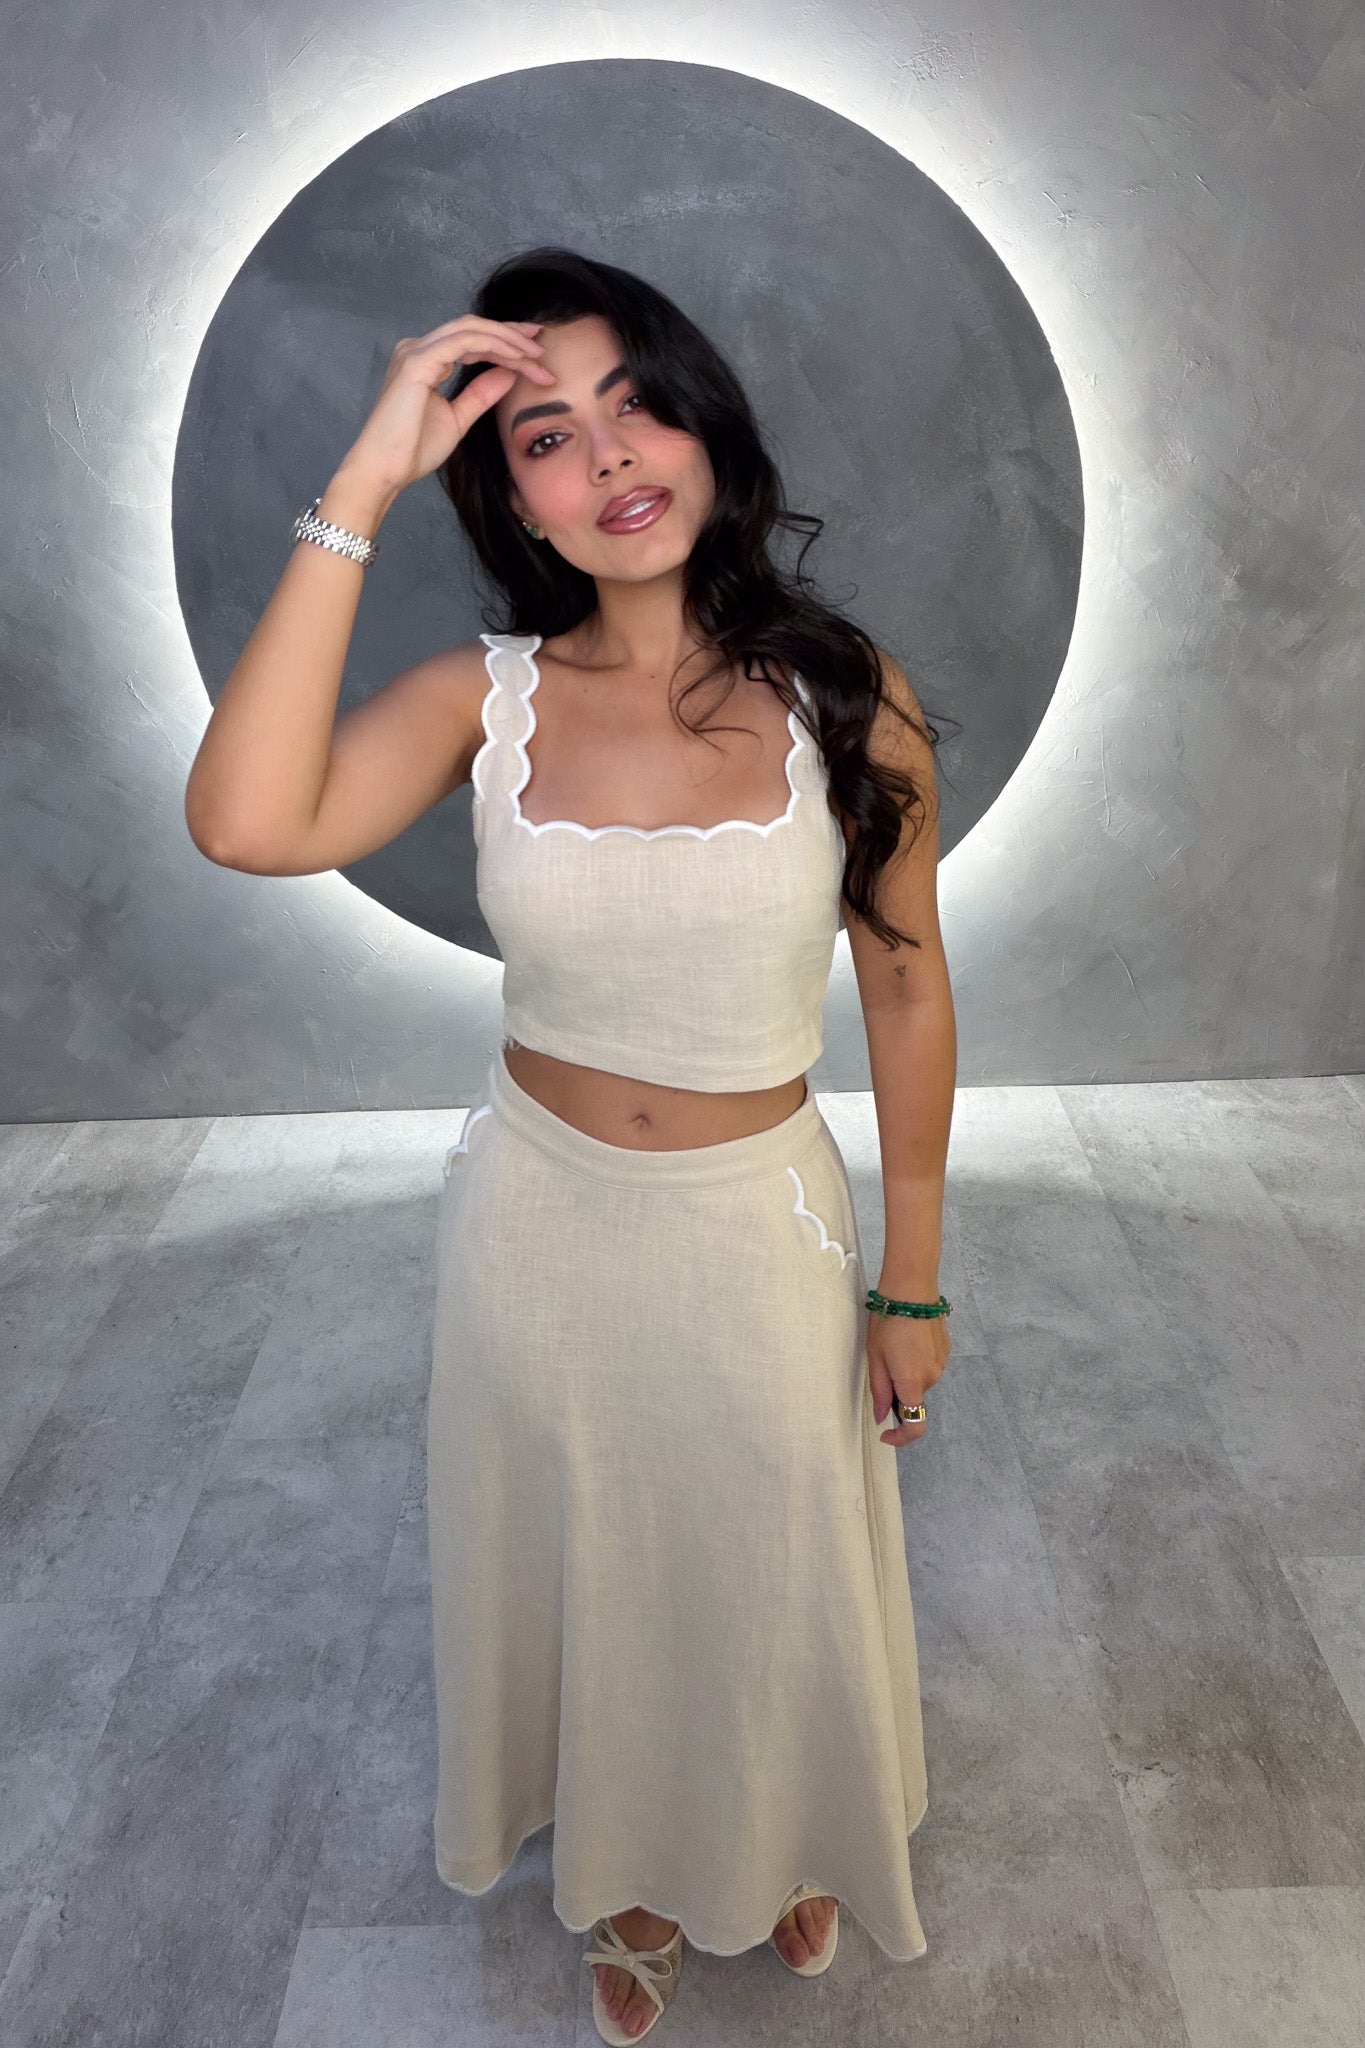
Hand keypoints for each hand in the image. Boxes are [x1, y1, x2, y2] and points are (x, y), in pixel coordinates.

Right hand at [339, 314, 557, 498]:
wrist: (385, 469)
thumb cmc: (412, 449)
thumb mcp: (458, 419)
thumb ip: (481, 394)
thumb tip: (509, 374)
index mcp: (425, 360)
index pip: (471, 340)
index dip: (504, 342)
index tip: (534, 352)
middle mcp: (418, 348)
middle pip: (473, 328)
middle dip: (510, 333)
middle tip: (541, 342)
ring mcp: (416, 351)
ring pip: (471, 330)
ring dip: (507, 340)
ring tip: (535, 356)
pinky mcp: (418, 361)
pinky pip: (464, 342)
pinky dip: (494, 347)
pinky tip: (516, 360)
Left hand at [866, 1307, 950, 1446]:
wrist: (912, 1288)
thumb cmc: (888, 1321)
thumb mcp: (875, 1357)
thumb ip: (880, 1390)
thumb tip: (882, 1417)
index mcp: (912, 1382)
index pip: (915, 1425)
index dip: (901, 1438)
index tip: (886, 1434)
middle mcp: (932, 1377)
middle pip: (913, 1397)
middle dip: (896, 1389)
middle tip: (881, 1362)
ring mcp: (942, 1363)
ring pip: (920, 1380)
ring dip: (907, 1373)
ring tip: (894, 1344)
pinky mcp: (946, 1349)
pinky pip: (928, 1365)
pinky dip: (917, 1360)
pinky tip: (909, 1337)